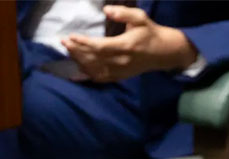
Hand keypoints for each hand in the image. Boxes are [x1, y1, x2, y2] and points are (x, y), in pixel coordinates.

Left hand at [60, 5, 197, 82]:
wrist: (164, 52)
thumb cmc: (150, 33)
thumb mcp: (140, 18)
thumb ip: (124, 13)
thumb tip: (107, 10)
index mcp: (126, 46)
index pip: (100, 47)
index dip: (83, 43)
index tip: (70, 36)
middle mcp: (122, 61)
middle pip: (94, 58)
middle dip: (77, 50)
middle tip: (64, 42)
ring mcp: (121, 71)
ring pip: (96, 69)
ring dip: (80, 61)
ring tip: (69, 51)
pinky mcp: (121, 76)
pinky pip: (101, 78)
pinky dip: (88, 74)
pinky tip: (77, 68)